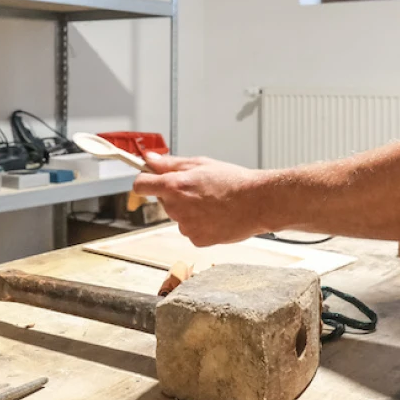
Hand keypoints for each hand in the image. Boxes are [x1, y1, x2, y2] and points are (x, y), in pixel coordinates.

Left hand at [133, 154, 271, 246]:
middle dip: (174, 193)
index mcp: (174, 186)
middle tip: (198, 187)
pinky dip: (200, 224)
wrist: (257, 203)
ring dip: (188, 210)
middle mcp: (175, 208)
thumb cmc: (233, 181)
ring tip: (212, 202)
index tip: (149, 178)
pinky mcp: (197, 240)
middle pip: (163, 200)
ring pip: (178, 216)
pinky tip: (216, 216)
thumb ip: (170, 163)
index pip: (141, 185)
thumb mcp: (200, 163)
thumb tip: (149, 158)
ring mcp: (185, 226)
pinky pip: (191, 230)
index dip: (144, 180)